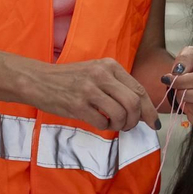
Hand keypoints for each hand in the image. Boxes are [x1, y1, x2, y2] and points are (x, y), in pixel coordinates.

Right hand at [27, 57, 157, 131]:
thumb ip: (118, 87)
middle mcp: (101, 75)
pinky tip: (99, 123)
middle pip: (133, 103)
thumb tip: (141, 110)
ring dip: (121, 126)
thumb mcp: (96, 73)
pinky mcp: (77, 105)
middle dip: (135, 120)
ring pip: (120, 115)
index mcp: (109, 66)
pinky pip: (103, 123)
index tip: (153, 122)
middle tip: (128, 126)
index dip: (149, 109)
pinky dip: (105, 128)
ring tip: (113, 125)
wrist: (38, 80)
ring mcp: (89, 90)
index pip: (138, 90)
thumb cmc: (70, 79)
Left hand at [163, 47, 192, 129]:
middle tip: (177, 90)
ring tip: (184, 97)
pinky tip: (189, 107)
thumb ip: (184, 59)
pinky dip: (190, 117)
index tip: (169, 80)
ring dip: (187, 105)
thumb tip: (178, 71)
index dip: (183, 81)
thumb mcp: (188, 54)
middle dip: (184, 94)